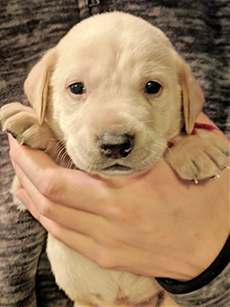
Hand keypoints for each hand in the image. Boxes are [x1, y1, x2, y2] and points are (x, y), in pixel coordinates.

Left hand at [8, 113, 229, 280]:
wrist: (215, 249)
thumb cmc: (202, 202)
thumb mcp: (177, 162)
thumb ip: (142, 148)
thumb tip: (112, 131)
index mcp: (128, 190)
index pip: (57, 176)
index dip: (31, 156)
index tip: (23, 135)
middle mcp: (110, 218)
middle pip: (47, 195)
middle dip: (23, 168)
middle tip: (17, 147)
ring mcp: (106, 242)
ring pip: (50, 217)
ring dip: (29, 191)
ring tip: (21, 172)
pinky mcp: (108, 255)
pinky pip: (65, 235)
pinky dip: (45, 215)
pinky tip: (38, 203)